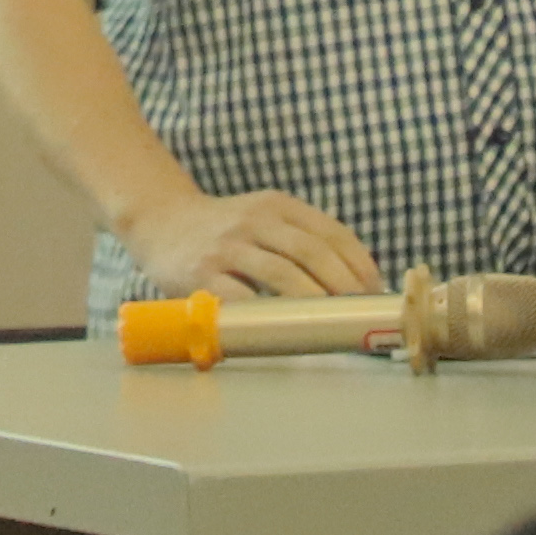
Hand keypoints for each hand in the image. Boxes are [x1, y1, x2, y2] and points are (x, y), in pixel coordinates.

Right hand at [122, 186, 383, 298]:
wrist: (161, 221)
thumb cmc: (224, 230)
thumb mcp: (263, 216)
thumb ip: (300, 239)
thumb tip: (355, 284)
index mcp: (276, 205)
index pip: (330, 232)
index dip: (359, 263)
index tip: (374, 291)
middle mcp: (254, 219)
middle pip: (312, 253)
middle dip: (344, 286)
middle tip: (359, 314)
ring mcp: (227, 246)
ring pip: (282, 275)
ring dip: (314, 302)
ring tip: (332, 324)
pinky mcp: (203, 274)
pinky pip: (242, 298)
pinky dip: (267, 314)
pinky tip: (285, 329)